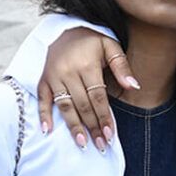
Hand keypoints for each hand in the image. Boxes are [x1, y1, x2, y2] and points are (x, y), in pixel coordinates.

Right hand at [36, 28, 139, 149]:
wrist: (66, 30)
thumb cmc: (92, 42)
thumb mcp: (111, 46)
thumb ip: (122, 66)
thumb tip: (133, 86)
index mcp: (86, 65)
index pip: (98, 96)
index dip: (104, 116)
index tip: (110, 134)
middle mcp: (68, 72)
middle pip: (82, 105)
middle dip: (92, 126)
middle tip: (101, 145)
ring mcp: (53, 77)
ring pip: (64, 106)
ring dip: (73, 126)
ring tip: (82, 143)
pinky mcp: (43, 80)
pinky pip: (42, 99)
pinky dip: (43, 115)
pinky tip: (48, 131)